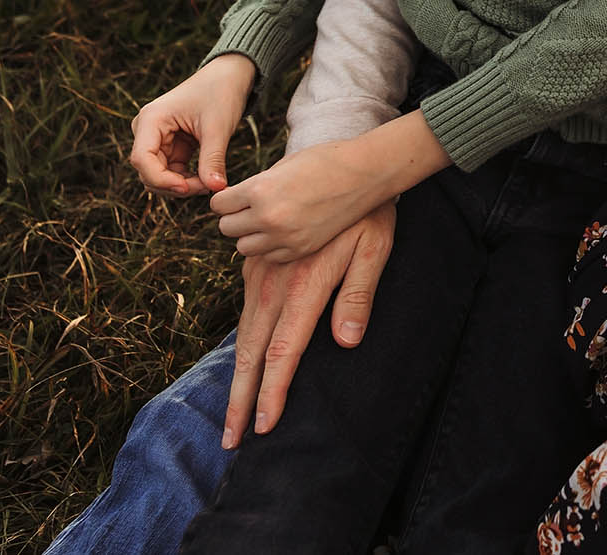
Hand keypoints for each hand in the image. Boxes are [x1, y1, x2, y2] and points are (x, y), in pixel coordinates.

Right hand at [128, 54, 255, 195]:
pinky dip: (188, 179)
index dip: (161, 179)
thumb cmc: (222, 93)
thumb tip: (216, 189)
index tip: (189, 188)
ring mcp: (157, 139)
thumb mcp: (218, 128)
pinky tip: (207, 178)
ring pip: (160, 175)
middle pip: (149, 171)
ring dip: (183, 184)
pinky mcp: (170, 146)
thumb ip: (213, 160)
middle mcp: (147, 130)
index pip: (142, 159)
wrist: (229, 76)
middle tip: (208, 186)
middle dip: (176, 185)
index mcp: (151, 119)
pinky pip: (172, 171)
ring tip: (211, 181)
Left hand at [210, 140, 382, 260]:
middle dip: (236, 217)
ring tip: (270, 220)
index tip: (239, 196)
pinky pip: (269, 256)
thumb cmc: (326, 161)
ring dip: (252, 235)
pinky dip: (272, 246)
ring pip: (244, 247)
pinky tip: (287, 230)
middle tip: (253, 208)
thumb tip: (235, 202)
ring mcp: (286, 236)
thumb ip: (257, 186)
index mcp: (260, 190)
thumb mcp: (283, 166)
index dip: (227, 199)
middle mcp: (268, 216)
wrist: (366, 173)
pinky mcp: (301, 249)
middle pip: (227, 228)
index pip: (219, 205)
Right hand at [224, 201, 394, 446]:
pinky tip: (244, 362)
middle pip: (251, 352)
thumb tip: (346, 342)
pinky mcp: (256, 261)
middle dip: (240, 399)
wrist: (340, 165)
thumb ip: (358, 295)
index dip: (271, 392)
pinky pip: (244, 308)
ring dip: (236, 374)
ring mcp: (259, 270)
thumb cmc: (367, 212)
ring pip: (243, 332)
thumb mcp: (375, 248)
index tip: (262, 427)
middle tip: (231, 440)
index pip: (283, 352)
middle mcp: (273, 282)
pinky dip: (242, 342)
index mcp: (303, 285)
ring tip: (232, 411)